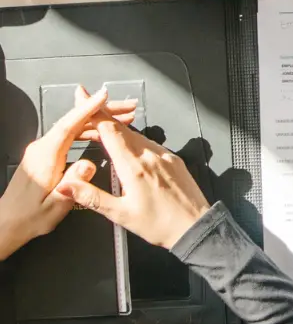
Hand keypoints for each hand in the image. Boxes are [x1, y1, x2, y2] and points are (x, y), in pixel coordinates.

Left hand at [0, 87, 136, 258]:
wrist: (7, 223)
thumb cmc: (29, 218)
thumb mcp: (55, 206)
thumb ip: (72, 184)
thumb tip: (89, 165)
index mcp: (45, 157)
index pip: (68, 126)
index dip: (87, 109)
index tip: (104, 96)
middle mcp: (42, 148)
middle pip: (74, 121)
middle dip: (102, 111)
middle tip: (128, 108)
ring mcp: (43, 150)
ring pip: (74, 127)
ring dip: (98, 120)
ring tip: (123, 118)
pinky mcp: (45, 154)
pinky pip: (70, 135)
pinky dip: (88, 130)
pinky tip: (102, 133)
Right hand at [56, 117, 209, 249]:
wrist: (195, 226)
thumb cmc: (159, 225)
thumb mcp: (120, 214)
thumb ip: (91, 196)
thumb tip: (66, 184)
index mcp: (134, 167)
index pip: (110, 131)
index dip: (95, 113)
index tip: (84, 97)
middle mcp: (151, 156)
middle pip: (123, 130)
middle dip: (103, 119)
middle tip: (88, 111)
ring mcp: (165, 155)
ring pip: (138, 136)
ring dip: (120, 132)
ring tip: (104, 132)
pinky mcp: (175, 160)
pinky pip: (152, 145)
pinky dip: (136, 142)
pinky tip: (131, 150)